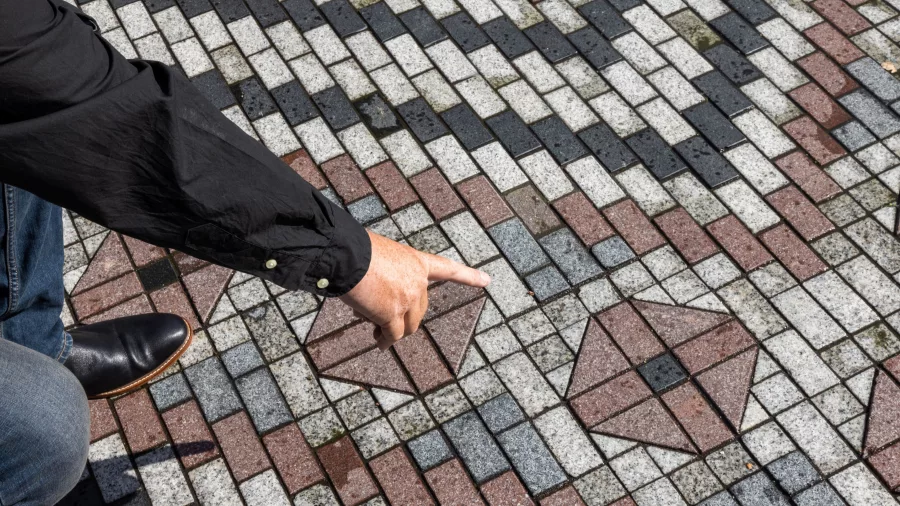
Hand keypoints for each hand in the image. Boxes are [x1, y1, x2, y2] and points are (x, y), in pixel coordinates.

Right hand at [340, 230, 490, 349]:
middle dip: (403, 317)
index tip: (487, 281)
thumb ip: (388, 275)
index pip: (447, 269)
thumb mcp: (379, 255)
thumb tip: (374, 302)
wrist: (346, 253)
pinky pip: (392, 335)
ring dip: (393, 332)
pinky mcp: (392, 314)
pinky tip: (380, 343)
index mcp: (416, 261)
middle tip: (384, 322)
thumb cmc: (354, 248)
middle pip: (419, 309)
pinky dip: (385, 341)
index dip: (468, 276)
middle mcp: (417, 280)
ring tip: (378, 335)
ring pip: (406, 326)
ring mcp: (408, 298)